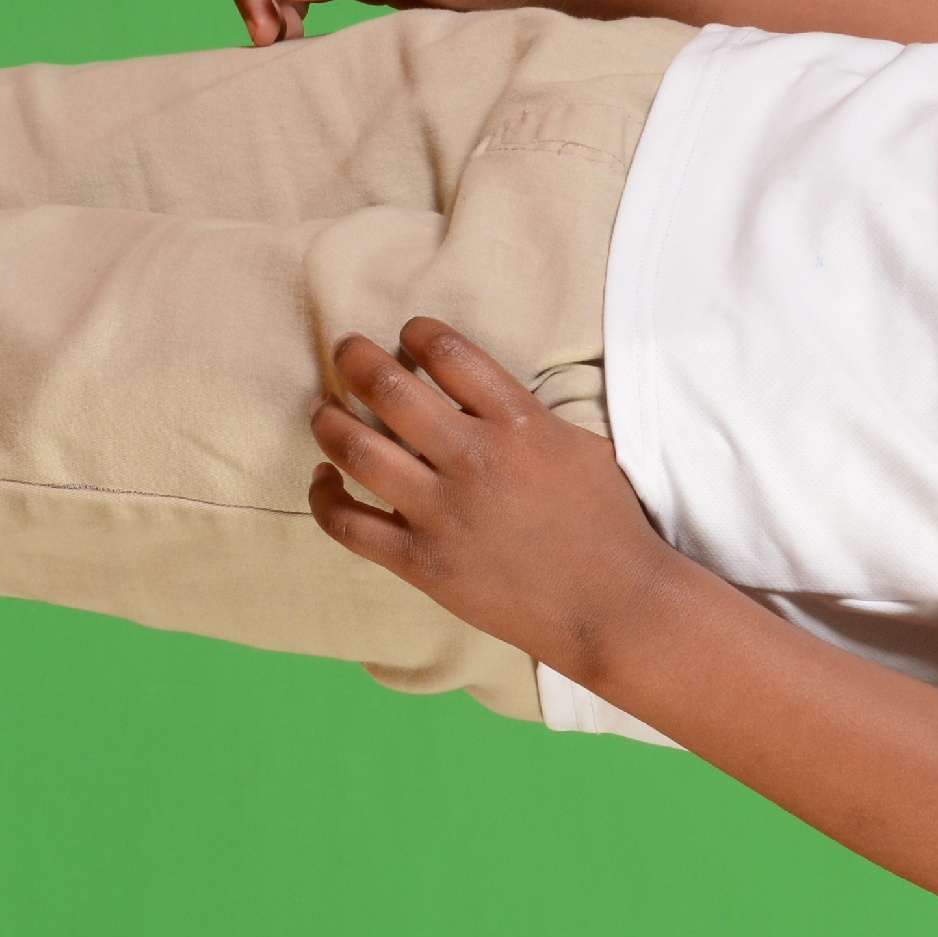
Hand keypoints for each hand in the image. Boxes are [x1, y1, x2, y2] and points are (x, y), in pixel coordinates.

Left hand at [307, 318, 690, 675]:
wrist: (614, 604)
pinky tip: (324, 478)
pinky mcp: (422, 562)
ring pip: (357, 449)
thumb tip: (482, 395)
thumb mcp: (582, 446)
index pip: (449, 352)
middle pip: (390, 388)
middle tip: (346, 350)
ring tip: (324, 408)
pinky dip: (324, 496)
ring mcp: (442, 513)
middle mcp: (473, 459)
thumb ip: (529, 416)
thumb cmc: (608, 523)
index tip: (409, 335)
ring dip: (329, 420)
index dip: (418, 333)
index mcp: (519, 423)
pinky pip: (348, 524)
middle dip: (356, 359)